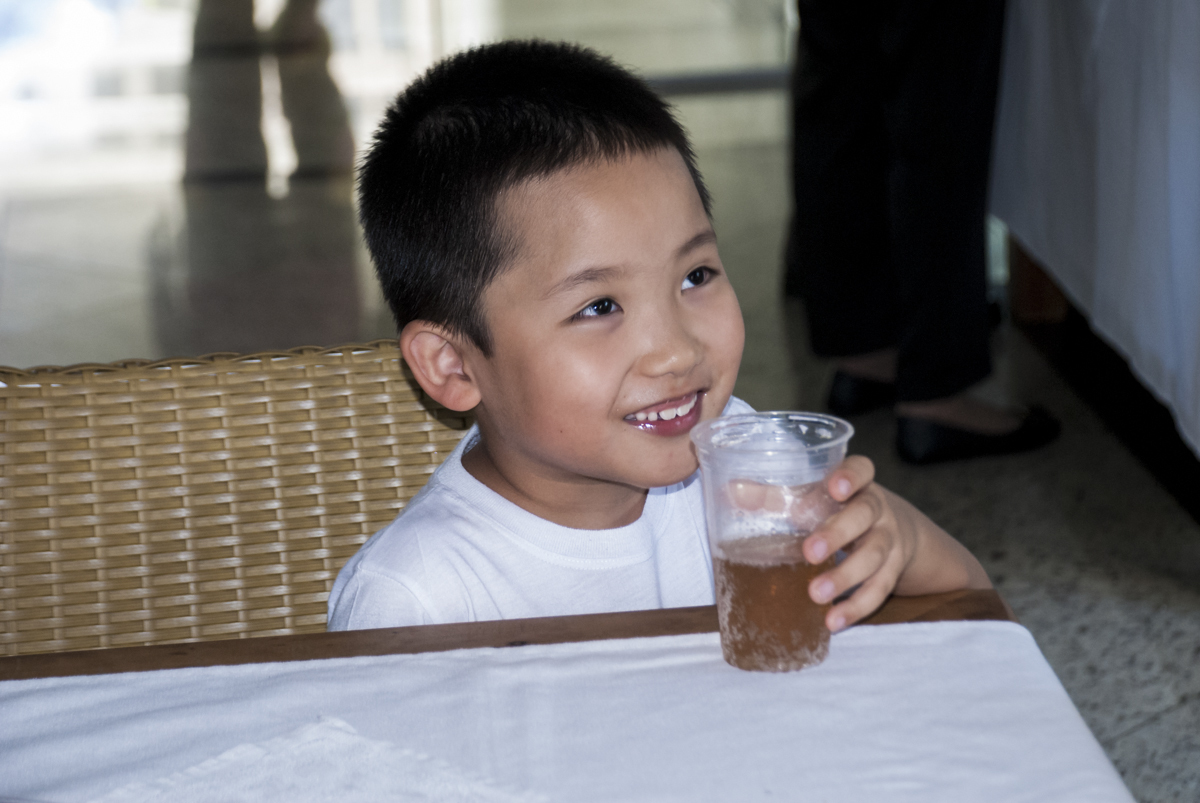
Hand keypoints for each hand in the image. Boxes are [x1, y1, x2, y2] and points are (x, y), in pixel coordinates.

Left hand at [727, 456, 942, 632]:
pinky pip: (879, 590)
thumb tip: (732, 491)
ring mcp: (889, 541)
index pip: (861, 469)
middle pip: (864, 515)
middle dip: (837, 534)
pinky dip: (856, 607)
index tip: (835, 487)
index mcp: (858, 484)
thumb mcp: (816, 497)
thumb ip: (776, 495)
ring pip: (873, 556)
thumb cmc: (842, 510)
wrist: (899, 532)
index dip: (851, 476)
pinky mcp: (893, 571)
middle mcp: (878, 510)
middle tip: (809, 552)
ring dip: (845, 577)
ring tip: (815, 594)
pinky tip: (834, 621)